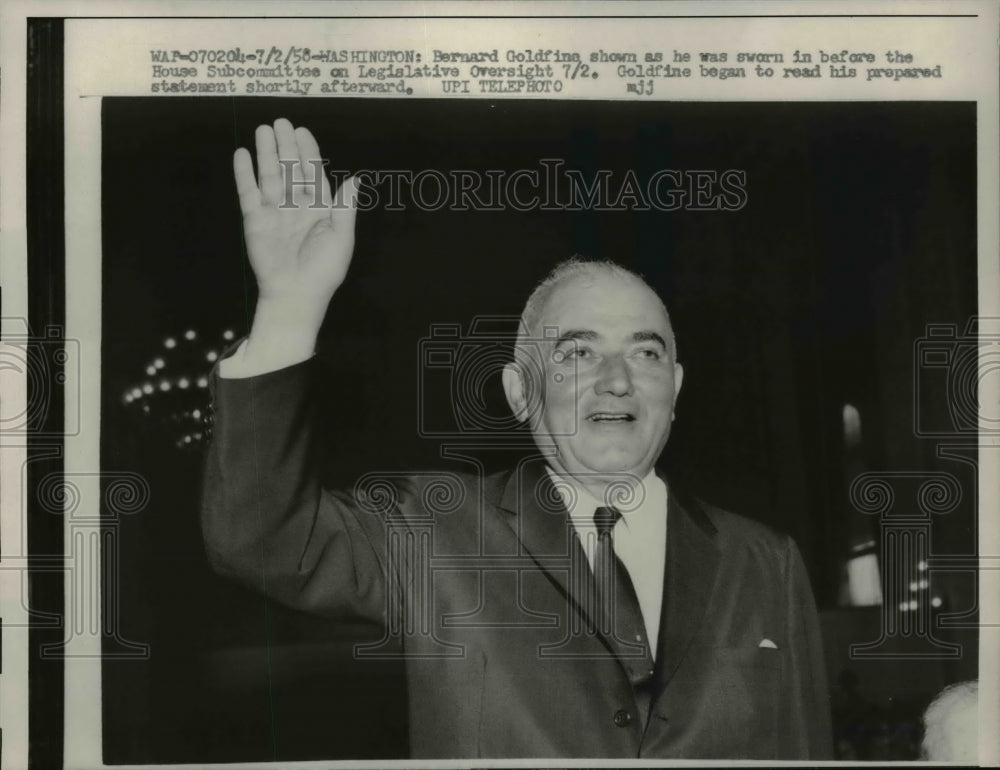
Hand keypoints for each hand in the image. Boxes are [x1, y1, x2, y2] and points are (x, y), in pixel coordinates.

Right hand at [231, 119, 357, 368]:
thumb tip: (354, 179)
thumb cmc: (323, 270)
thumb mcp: (341, 239)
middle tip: (281, 121)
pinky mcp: (254, 219)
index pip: (313, 173)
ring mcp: (274, 211)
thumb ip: (345, 208)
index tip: (302, 131)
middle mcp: (296, 205)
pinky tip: (242, 155)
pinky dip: (245, 174)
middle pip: (290, 169)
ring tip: (263, 130)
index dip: (308, 152)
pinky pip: (248, 192)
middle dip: (286, 146)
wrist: (295, 294)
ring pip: (270, 175)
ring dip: (266, 153)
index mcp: (320, 209)